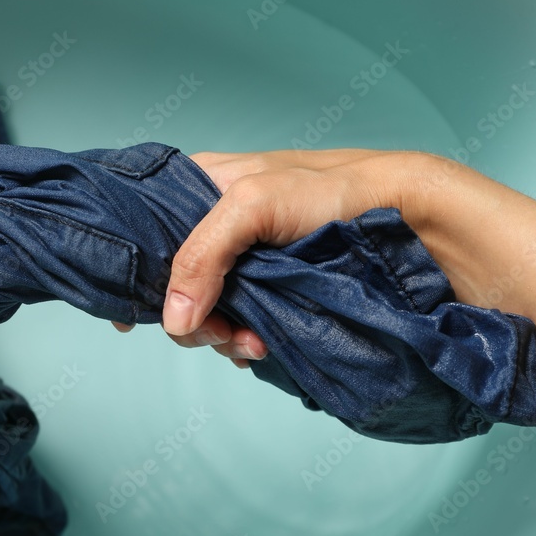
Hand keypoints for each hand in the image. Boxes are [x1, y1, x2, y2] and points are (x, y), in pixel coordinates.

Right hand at [155, 149, 430, 366]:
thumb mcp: (251, 206)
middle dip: (189, 317)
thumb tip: (173, 320)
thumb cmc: (332, 191)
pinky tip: (262, 347)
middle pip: (170, 284)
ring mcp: (242, 263)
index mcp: (199, 188)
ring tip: (252, 342)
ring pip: (203, 312)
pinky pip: (237, 326)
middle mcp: (215, 226)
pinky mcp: (269, 293)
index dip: (131, 272)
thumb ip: (201, 255)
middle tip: (217, 331)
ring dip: (221, 336)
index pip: (142, 229)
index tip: (128, 314)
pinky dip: (243, 343)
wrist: (407, 221)